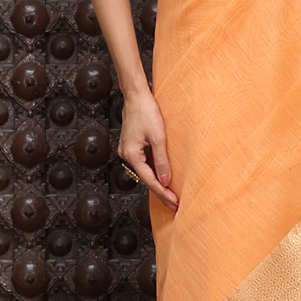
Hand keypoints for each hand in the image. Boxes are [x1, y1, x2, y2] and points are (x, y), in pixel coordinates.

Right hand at [118, 88, 179, 211]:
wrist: (136, 95)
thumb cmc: (146, 112)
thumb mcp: (158, 137)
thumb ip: (162, 161)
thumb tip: (166, 181)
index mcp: (131, 154)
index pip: (149, 180)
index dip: (163, 192)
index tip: (174, 202)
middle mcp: (126, 155)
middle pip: (145, 179)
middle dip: (160, 192)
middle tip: (174, 205)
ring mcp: (127, 150)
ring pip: (144, 172)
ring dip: (157, 183)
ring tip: (170, 195)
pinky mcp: (131, 145)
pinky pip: (143, 163)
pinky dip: (153, 172)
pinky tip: (161, 178)